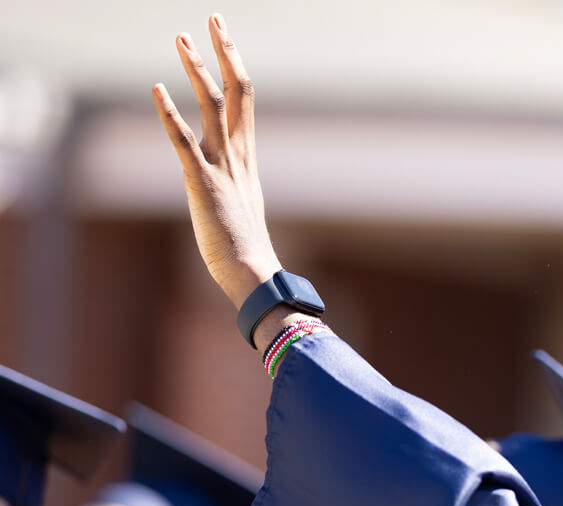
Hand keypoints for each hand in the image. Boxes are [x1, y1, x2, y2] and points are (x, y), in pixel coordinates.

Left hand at [152, 15, 281, 310]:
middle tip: (213, 18)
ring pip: (213, 106)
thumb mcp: (241, 207)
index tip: (224, 38)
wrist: (253, 271)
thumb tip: (228, 186)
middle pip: (237, 91)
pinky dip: (170, 114)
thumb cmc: (246, 250)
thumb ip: (233, 187)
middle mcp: (238, 154)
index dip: (235, 64)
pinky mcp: (203, 182)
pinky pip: (185, 141)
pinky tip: (156, 89)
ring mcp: (222, 166)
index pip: (245, 100)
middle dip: (224, 52)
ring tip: (182, 38)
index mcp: (247, 157)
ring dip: (197, 69)